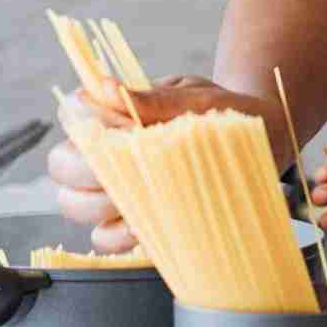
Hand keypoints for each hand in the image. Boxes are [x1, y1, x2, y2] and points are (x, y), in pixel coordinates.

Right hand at [46, 76, 284, 252]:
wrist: (263, 138)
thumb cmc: (226, 112)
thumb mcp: (198, 99)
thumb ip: (156, 98)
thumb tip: (109, 88)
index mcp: (114, 113)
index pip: (71, 118)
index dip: (84, 130)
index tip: (120, 136)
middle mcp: (106, 151)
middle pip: (62, 168)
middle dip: (89, 176)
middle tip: (129, 176)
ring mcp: (115, 187)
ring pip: (75, 206)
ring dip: (104, 208)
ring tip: (144, 202)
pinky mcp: (132, 220)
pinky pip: (104, 238)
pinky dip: (120, 238)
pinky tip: (148, 228)